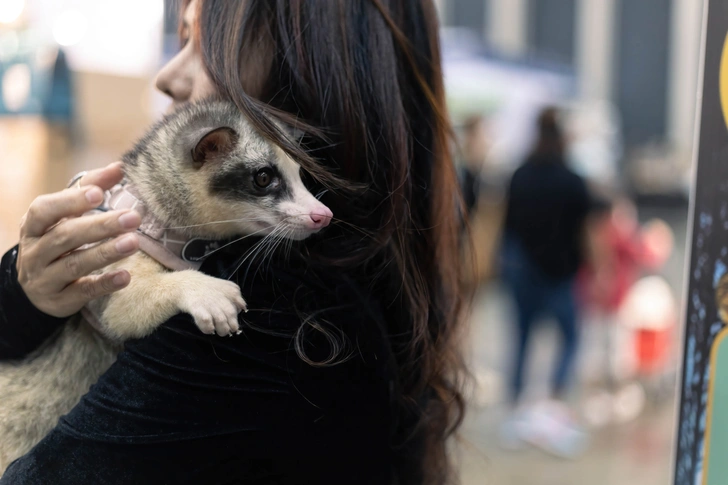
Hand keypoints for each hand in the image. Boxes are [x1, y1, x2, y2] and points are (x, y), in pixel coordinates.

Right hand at [17, 162, 141, 317]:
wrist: (35, 288)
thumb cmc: (58, 241)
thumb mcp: (65, 215)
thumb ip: (91, 189)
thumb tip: (120, 167)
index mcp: (34, 225)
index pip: (45, 210)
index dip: (71, 201)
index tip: (99, 193)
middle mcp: (35, 252)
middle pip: (65, 237)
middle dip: (100, 226)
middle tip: (133, 217)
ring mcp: (45, 278)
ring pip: (74, 264)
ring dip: (105, 253)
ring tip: (134, 242)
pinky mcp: (60, 300)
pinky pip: (83, 292)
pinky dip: (105, 283)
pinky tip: (126, 276)